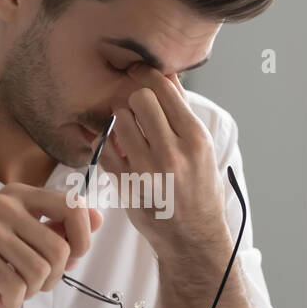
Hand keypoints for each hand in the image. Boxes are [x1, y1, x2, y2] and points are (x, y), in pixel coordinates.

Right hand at [0, 184, 102, 307]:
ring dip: (31, 293)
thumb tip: (97, 219)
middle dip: (54, 278)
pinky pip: (16, 287)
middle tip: (32, 285)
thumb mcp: (14, 232)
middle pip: (60, 250)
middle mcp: (4, 204)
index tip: (70, 259)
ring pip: (40, 272)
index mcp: (18, 194)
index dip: (83, 240)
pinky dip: (11, 303)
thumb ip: (52, 226)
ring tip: (12, 292)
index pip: (73, 207)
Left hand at [98, 63, 229, 260]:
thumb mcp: (201, 147)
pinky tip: (118, 149)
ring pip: (119, 121)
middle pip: (139, 99)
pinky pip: (104, 149)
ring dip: (120, 121)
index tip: (139, 74)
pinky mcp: (127, 185)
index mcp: (195, 138)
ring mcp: (147, 170)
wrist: (193, 235)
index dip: (147, 75)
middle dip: (134, 99)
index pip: (163, 89)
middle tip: (134, 107)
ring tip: (128, 130)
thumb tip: (165, 72)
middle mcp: (172, 153)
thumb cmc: (199, 186)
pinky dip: (107, 145)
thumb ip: (182, 109)